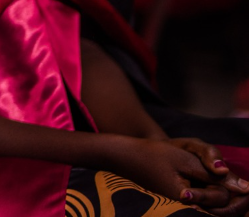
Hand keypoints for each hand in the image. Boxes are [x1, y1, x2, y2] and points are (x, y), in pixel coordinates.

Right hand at [103, 135, 248, 214]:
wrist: (127, 156)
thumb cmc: (155, 155)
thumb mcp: (186, 160)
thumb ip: (215, 176)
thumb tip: (246, 188)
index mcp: (186, 201)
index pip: (222, 197)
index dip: (230, 184)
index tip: (227, 171)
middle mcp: (186, 209)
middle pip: (221, 207)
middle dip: (226, 190)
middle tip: (218, 170)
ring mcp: (184, 209)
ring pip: (215, 207)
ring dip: (219, 192)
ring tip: (213, 174)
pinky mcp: (182, 206)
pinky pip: (205, 206)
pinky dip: (210, 195)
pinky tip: (207, 182)